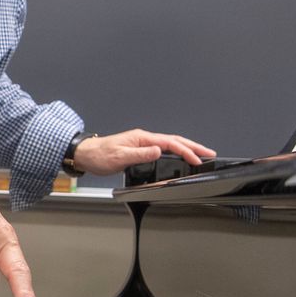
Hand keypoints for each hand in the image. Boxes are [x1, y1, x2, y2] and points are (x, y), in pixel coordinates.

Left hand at [72, 128, 215, 175]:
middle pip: (174, 141)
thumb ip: (140, 155)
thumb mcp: (120, 157)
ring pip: (170, 144)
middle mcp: (143, 139)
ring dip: (186, 149)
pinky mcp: (139, 150)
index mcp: (142, 138)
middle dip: (193, 147)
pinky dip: (175, 152)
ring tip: (200, 155)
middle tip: (209, 153)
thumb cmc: (99, 155)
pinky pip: (163, 149)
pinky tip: (179, 157)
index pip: (170, 143)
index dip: (186, 150)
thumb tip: (159, 150)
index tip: (198, 159)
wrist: (85, 155)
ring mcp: (142, 143)